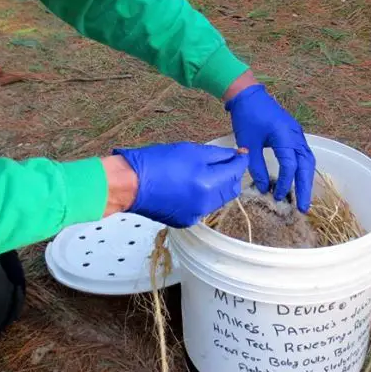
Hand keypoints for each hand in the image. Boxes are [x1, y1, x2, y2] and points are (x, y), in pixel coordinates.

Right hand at [110, 143, 248, 227]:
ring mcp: (195, 215)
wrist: (129, 184)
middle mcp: (205, 203)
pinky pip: (203, 208)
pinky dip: (204, 197)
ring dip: (219, 186)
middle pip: (231, 189)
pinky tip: (191, 185)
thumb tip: (234, 155)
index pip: (235, 171)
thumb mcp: (190, 151)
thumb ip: (217, 155)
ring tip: (205, 172)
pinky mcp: (185, 221)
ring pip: (218, 200)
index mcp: (207, 183)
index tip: (241, 153)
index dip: (240, 160)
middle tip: (225, 161)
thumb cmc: (155, 162)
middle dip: (231, 175)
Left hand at [225, 84, 315, 211]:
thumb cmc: (247, 117)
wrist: (247, 95)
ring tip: (303, 198)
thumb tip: (263, 188)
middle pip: (306, 165)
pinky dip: (302, 169)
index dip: (286, 183)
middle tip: (304, 208)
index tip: (277, 197)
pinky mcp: (293, 134)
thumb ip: (257, 167)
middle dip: (305, 187)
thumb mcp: (248, 144)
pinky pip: (303, 154)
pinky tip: (298, 180)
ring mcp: (297, 133)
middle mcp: (296, 135)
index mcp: (285, 136)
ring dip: (306, 179)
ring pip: (308, 160)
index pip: (290, 166)